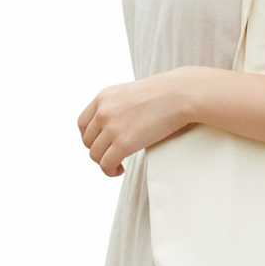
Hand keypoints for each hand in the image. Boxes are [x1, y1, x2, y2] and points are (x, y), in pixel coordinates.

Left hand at [77, 67, 194, 176]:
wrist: (181, 94)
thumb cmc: (164, 94)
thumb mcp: (132, 94)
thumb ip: (118, 107)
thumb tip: (115, 128)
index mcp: (104, 97)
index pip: (83, 123)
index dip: (90, 138)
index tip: (103, 144)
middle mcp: (103, 111)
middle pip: (88, 141)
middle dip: (99, 151)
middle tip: (114, 156)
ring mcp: (112, 127)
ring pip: (95, 155)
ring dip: (105, 163)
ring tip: (117, 165)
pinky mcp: (123, 143)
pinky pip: (106, 164)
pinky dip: (110, 171)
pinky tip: (120, 170)